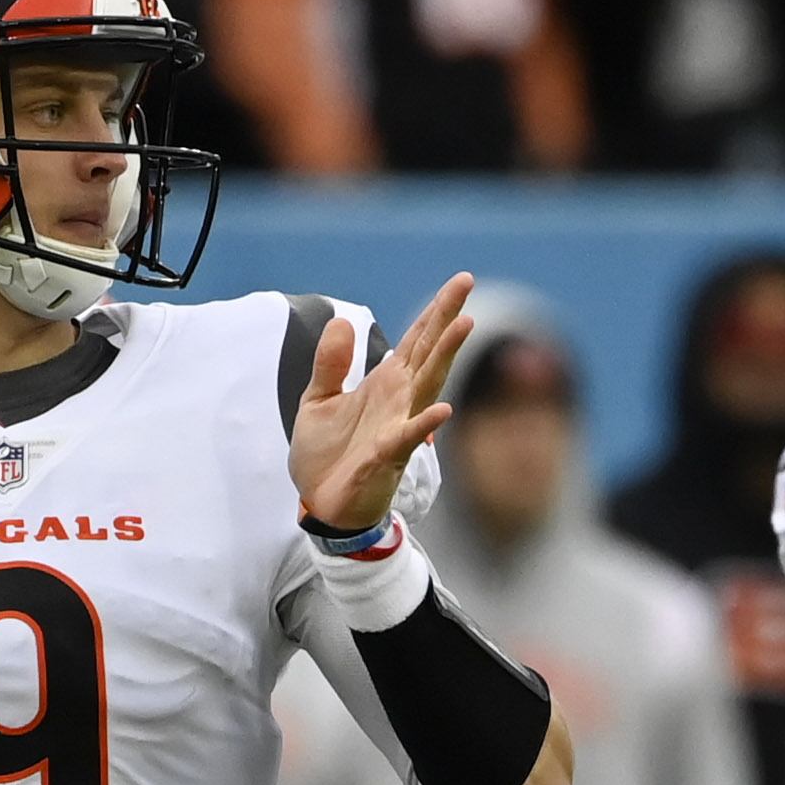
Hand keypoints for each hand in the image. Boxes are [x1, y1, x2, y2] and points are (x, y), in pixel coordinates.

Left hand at [291, 272, 475, 533]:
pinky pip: (408, 438)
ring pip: (428, 386)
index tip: (462, 280)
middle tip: (466, 284)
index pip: (416, 340)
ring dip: (445, 356)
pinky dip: (424, 425)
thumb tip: (340, 321)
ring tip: (464, 325)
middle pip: (429, 352)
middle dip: (447, 319)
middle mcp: (400, 400)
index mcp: (386, 384)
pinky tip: (443, 409)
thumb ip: (331, 364)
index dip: (436, 311)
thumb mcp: (318, 401)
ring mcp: (399, 427)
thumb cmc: (328, 454)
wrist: (321, 504)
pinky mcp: (388, 457)